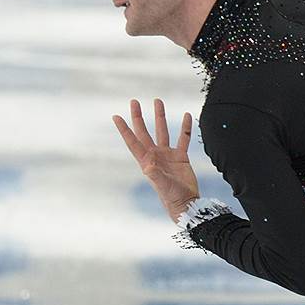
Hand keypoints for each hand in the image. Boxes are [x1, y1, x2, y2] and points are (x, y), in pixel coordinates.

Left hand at [113, 98, 198, 223]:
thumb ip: (155, 175)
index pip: (133, 141)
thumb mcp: (162, 185)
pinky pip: (183, 138)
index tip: (116, 116)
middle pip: (144, 131)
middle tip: (134, 102)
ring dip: (160, 117)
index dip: (124, 129)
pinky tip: (187, 116)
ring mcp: (167, 154)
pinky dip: (185, 127)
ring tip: (158, 102)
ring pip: (163, 131)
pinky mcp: (181, 156)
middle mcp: (155, 155)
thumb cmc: (171, 196)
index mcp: (147, 160)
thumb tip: (148, 166)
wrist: (186, 203)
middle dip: (139, 116)